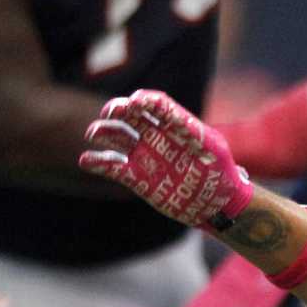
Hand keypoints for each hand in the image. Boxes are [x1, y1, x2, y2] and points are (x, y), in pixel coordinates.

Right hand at [80, 90, 252, 229]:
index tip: (135, 102)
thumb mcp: (210, 149)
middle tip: (110, 113)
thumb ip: (190, 131)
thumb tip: (169, 115)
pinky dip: (97, 162)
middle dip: (118, 109)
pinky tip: (86, 160)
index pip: (156, 105)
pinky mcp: (136, 177)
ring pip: (117, 137)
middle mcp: (157, 137)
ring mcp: (145, 156)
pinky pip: (112, 166)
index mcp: (176, 126)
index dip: (145, 100)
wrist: (217, 205)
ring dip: (102, 131)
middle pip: (131, 115)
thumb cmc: (220, 174)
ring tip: (93, 133)